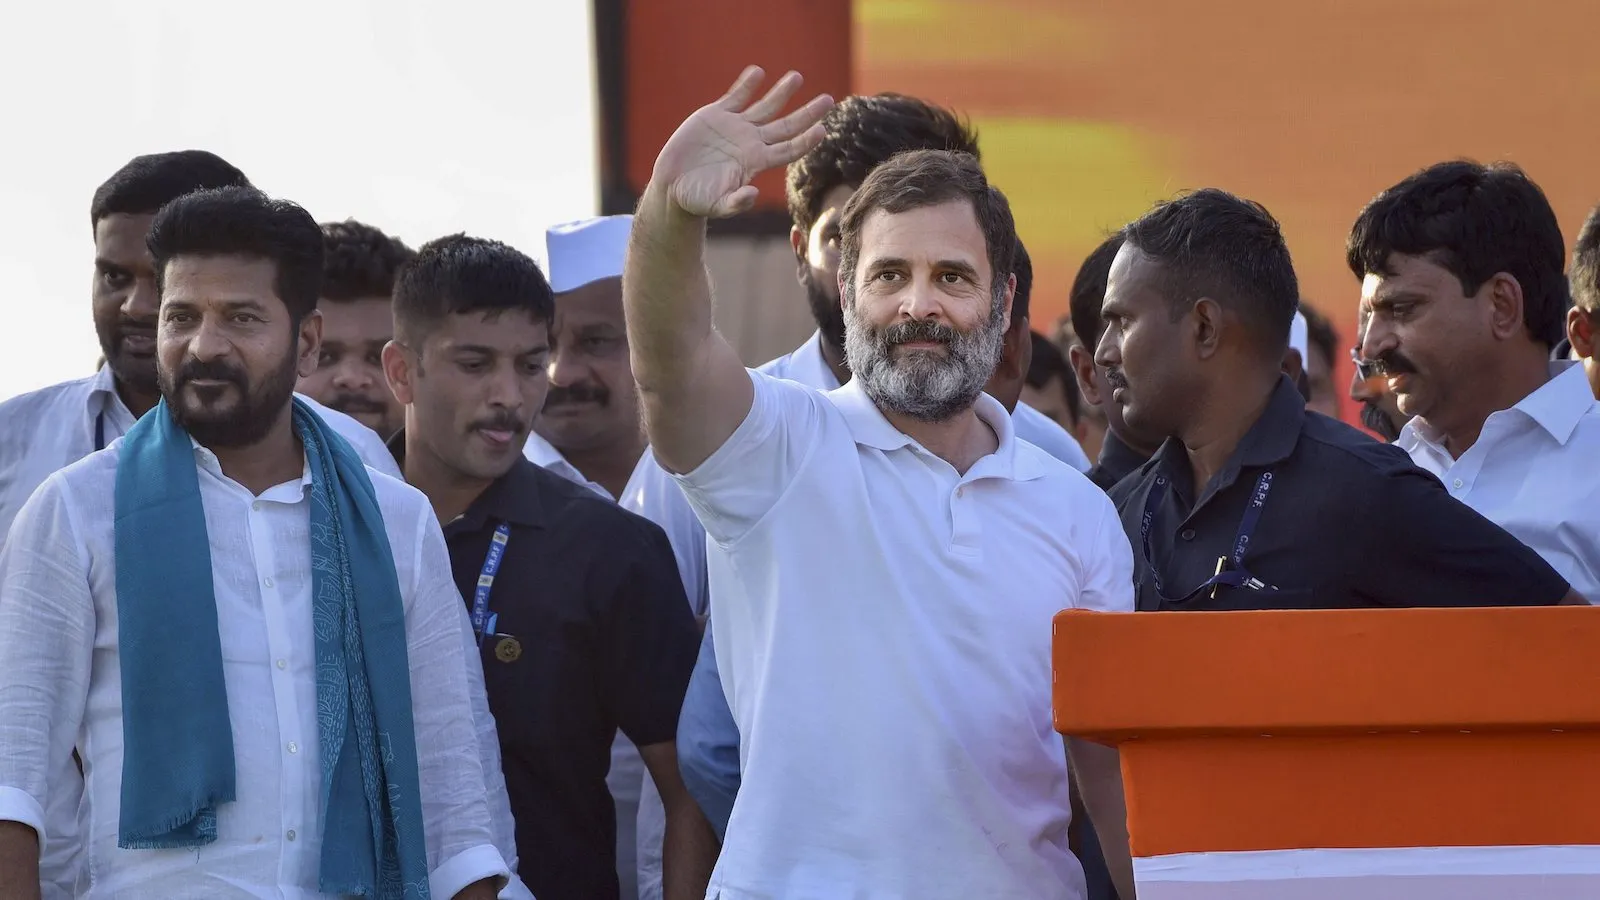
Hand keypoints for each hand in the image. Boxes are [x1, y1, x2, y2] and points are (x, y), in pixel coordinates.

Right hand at [652, 66, 833, 218]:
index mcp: (755, 162)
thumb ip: (736, 202)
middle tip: (829, 100)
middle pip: (787, 125)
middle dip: (808, 113)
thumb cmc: (698, 200)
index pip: (788, 149)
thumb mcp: (717, 205)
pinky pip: (736, 96)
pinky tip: (757, 72)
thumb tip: (753, 194)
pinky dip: (746, 85)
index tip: (822, 130)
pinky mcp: (716, 115)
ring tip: (797, 77)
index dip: (806, 141)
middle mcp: (751, 142)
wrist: (673, 185)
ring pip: (765, 106)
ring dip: (782, 92)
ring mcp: (735, 127)